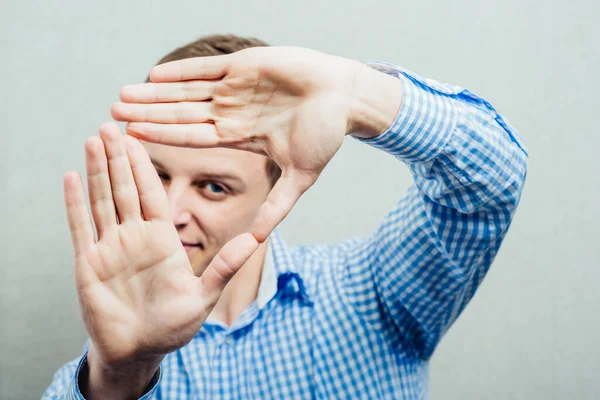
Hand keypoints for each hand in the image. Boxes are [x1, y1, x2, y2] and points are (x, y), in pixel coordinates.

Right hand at [63, 123, 257, 375]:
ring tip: (93, 139)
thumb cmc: (174, 326)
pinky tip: (71, 176)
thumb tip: (256, 239)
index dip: (146, 166)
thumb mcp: (203, 296)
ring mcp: (111, 246)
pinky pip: (80, 227)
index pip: (153, 193)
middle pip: (126, 188)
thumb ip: (225, 267)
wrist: (140, 350)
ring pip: (103, 200)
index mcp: (163, 238)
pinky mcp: (88, 262)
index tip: (142, 137)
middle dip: (119, 157)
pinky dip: (75, 203)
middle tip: (113, 123)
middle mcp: (136, 236)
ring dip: (97, 170)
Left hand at [111, 46, 365, 241]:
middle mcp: (231, 112)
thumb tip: (259, 240)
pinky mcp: (245, 65)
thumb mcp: (301, 176)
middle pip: (181, 115)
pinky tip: (155, 74)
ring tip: (124, 94)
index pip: (193, 139)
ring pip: (186, 91)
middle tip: (112, 117)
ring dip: (155, 93)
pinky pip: (207, 68)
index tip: (132, 144)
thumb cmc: (326, 134)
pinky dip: (182, 70)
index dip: (164, 141)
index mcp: (240, 136)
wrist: (345, 98)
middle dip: (148, 116)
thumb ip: (278, 205)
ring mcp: (236, 89)